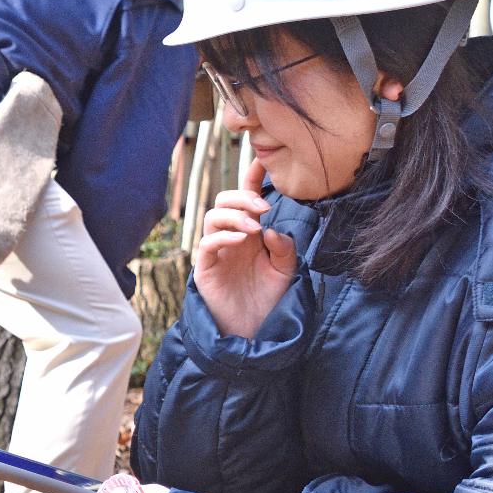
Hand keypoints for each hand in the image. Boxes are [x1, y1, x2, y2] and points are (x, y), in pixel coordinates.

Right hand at [195, 158, 296, 338]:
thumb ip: (284, 247)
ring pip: (213, 216)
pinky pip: (207, 243)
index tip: (263, 162)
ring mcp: (216, 251)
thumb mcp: (286, 269)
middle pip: (224, 200)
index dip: (252, 178)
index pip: (247, 198)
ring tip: (255, 228)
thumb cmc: (269, 299)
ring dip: (234, 215)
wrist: (254, 330)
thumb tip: (270, 228)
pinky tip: (242, 240)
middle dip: (243, 197)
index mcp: (250, 232)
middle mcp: (231, 237)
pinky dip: (223, 236)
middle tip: (264, 207)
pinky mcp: (205, 267)